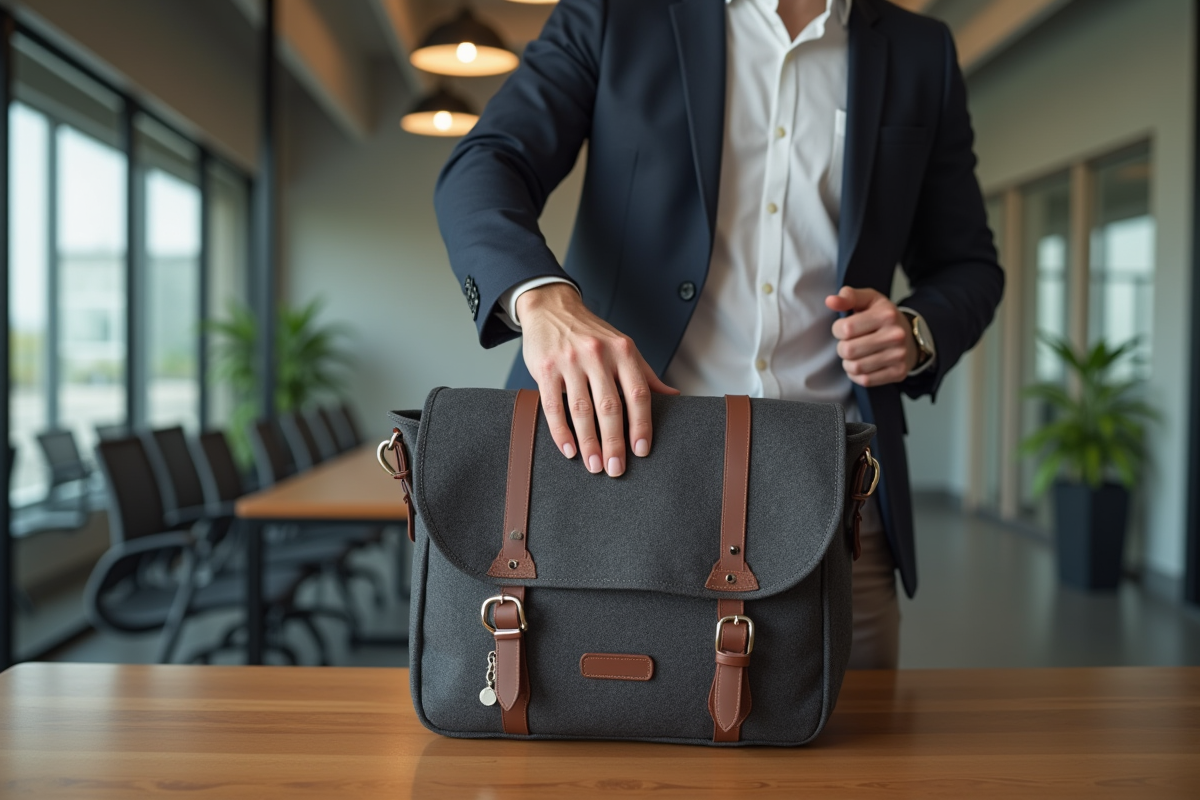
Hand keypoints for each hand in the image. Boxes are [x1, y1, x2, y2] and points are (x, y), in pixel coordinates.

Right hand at [517, 284, 678, 476]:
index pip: (638, 394)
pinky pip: (553, 406)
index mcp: (623, 351)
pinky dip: (561, 432)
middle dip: (614, 442)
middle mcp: (598, 355)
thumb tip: (674, 396)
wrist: (552, 307)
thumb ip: (645, 374)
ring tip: (594, 465)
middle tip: (616, 469)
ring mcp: (570, 361)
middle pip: (610, 407)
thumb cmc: (591, 333)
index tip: (642, 451)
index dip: (642, 425)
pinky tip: (569, 450)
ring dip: (589, 443)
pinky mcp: (545, 369)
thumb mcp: (623, 346)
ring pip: (582, 410)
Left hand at [825, 287, 918, 387]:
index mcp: (886, 314)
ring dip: (848, 363)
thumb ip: (848, 297)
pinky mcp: (898, 372)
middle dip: (842, 348)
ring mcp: (898, 355)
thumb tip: (830, 301)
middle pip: (848, 350)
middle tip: (849, 343)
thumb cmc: (884, 317)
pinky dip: (857, 375)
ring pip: (855, 367)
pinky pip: (865, 380)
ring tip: (855, 355)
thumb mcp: (868, 300)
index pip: (846, 328)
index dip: (838, 330)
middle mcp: (895, 335)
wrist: (911, 337)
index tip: (844, 329)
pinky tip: (862, 365)